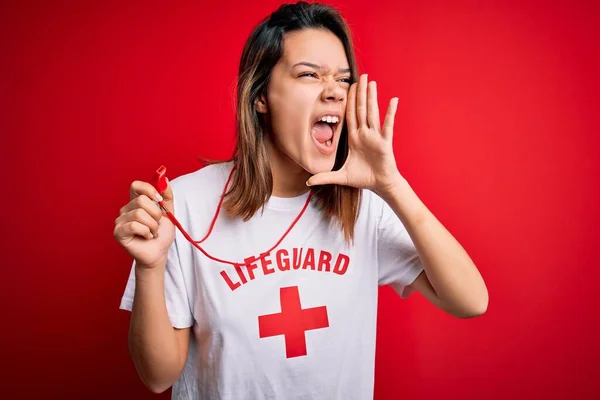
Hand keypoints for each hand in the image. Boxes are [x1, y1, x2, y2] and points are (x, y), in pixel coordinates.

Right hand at [113, 178, 175, 268]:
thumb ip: (166, 196)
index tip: (159, 200)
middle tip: (157, 224)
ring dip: (152, 225)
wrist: (159, 252)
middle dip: (155, 214)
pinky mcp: (118, 232)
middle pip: (141, 200)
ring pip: (139, 214)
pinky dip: (146, 232)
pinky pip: (134, 225)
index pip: (136, 186)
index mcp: (136, 202)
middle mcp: (126, 209)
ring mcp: (120, 221)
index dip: (149, 190)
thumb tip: (165, 179)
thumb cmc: (162, 233)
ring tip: (153, 232)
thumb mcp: (169, 212)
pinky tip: (146, 237)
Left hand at [306, 74, 403, 193]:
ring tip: (371, 82)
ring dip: (371, 97)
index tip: (348, 87)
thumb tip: (308, 182)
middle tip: (361, 76)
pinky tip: (393, 100)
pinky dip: (390, 113)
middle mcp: (365, 134)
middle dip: (360, 93)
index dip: (349, 101)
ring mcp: (375, 137)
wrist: (380, 185)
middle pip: (361, 109)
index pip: (351, 115)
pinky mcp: (384, 142)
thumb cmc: (364, 178)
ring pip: (372, 113)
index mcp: (355, 138)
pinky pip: (387, 125)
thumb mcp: (341, 177)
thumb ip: (324, 177)